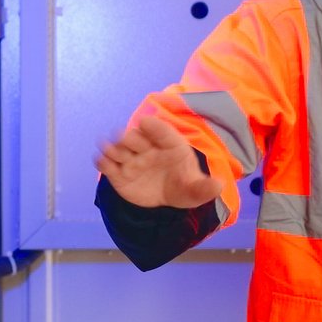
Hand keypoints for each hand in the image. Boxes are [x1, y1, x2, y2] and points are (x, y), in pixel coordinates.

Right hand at [94, 116, 224, 209]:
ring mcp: (132, 159)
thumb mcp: (195, 191)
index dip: (153, 127)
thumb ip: (204, 188)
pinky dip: (103, 162)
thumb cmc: (183, 187)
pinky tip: (103, 162)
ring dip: (112, 147)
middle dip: (128, 137)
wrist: (165, 198)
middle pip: (135, 137)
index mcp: (170, 146)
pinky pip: (107, 164)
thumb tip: (219, 185)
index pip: (162, 132)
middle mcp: (148, 148)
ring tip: (109, 150)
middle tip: (124, 141)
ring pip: (118, 148)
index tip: (144, 122)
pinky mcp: (118, 173)